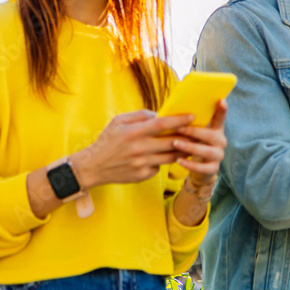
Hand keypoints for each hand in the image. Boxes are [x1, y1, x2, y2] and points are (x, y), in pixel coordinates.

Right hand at [74, 110, 197, 188]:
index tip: (193, 116)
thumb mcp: (119, 121)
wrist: (93, 166)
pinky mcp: (142, 175)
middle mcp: (139, 149)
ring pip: (171, 156)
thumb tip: (161, 114)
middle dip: (187, 137)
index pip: (162, 124)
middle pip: (172, 142)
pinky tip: (163, 156)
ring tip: (188, 144)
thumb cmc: (108, 140)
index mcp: (133, 132)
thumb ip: (141, 115)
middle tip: (197, 132)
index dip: (180, 120)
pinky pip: (160, 166)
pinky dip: (163, 161)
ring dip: (181, 150)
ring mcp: (141, 164)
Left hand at [173, 99, 227, 188]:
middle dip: (194, 132)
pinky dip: (190, 164)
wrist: (201, 169)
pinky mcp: (213, 168)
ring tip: (175, 144)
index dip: (222, 110)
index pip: (220, 118)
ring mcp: (218, 155)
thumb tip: (173, 111)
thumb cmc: (195, 144)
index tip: (221, 100)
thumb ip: (191, 123)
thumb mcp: (195, 133)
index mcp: (216, 130)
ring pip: (207, 151)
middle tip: (179, 128)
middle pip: (211, 135)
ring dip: (190, 147)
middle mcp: (220, 141)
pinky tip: (179, 160)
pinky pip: (202, 167)